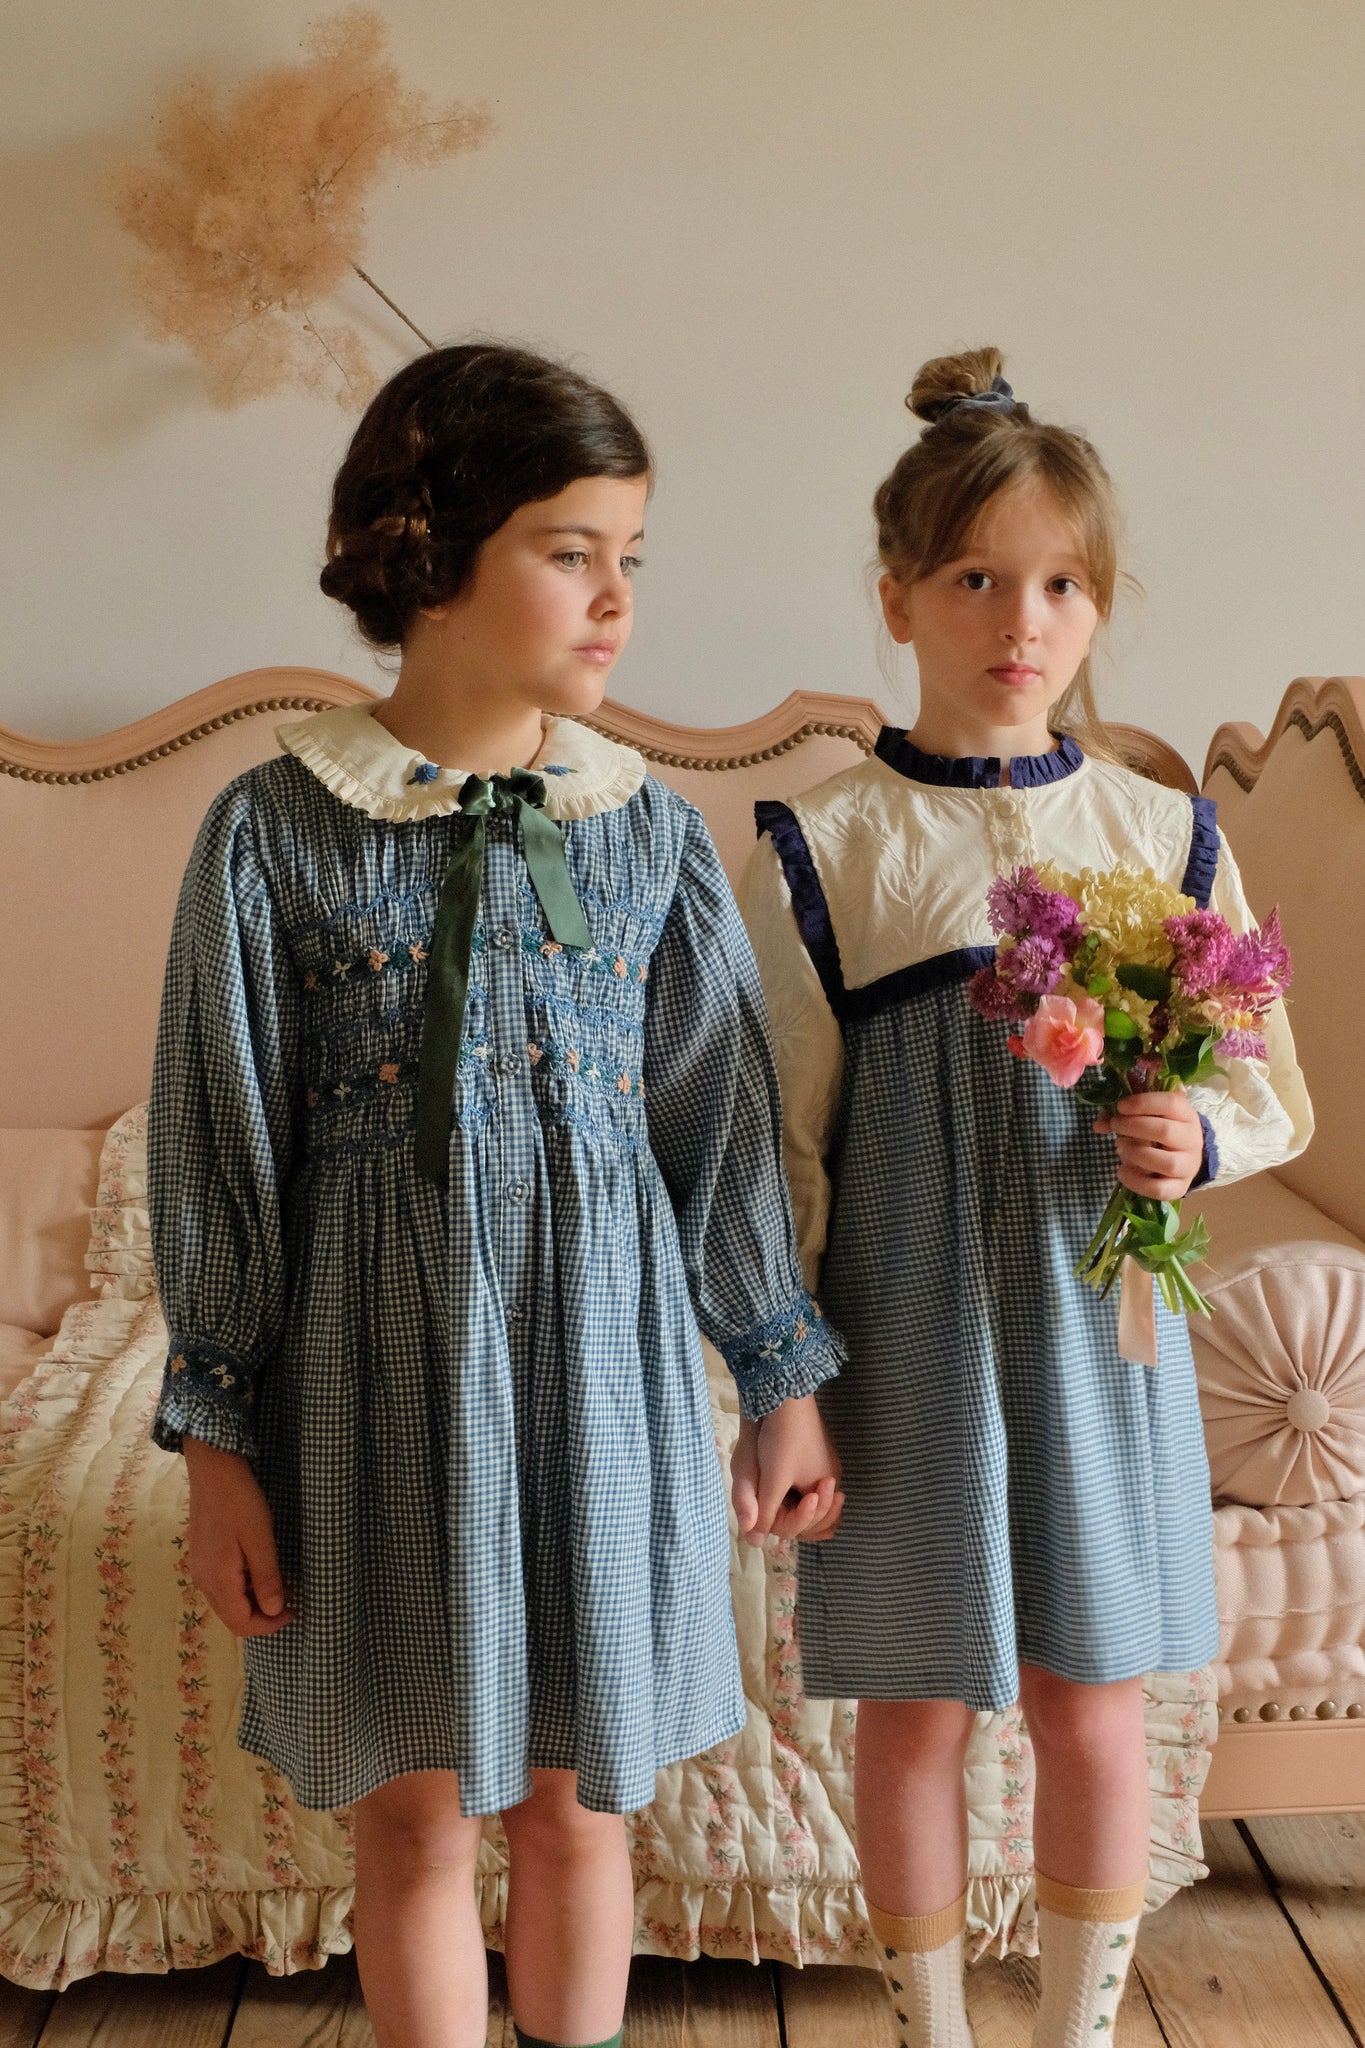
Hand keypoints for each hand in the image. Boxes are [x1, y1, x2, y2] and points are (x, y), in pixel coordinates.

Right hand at [182, 1437, 294, 1636]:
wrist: (213, 1468)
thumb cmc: (240, 1502)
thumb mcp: (260, 1540)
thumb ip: (267, 1578)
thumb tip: (274, 1611)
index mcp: (217, 1581)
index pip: (241, 1624)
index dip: (269, 1625)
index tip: (294, 1610)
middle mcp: (203, 1580)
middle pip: (231, 1617)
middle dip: (262, 1616)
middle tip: (291, 1599)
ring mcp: (199, 1567)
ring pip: (226, 1601)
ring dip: (253, 1601)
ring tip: (280, 1583)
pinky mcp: (202, 1554)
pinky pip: (222, 1584)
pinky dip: (243, 1586)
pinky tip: (260, 1569)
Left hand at [731, 1392, 844, 1548]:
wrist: (786, 1397)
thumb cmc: (782, 1440)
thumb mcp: (772, 1480)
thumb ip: (765, 1513)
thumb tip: (754, 1542)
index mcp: (827, 1486)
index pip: (812, 1521)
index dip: (791, 1523)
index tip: (774, 1514)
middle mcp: (832, 1476)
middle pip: (817, 1512)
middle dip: (797, 1517)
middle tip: (774, 1513)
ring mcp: (825, 1462)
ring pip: (810, 1497)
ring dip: (795, 1504)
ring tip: (776, 1502)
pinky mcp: (814, 1450)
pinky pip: (807, 1481)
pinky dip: (795, 1490)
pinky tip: (778, 1487)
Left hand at [1094, 1086, 1203, 1200]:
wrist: (1184, 1157)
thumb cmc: (1160, 1131)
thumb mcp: (1149, 1115)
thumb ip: (1124, 1115)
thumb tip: (1099, 1125)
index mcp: (1187, 1115)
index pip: (1170, 1103)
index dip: (1143, 1103)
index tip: (1120, 1107)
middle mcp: (1192, 1140)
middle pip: (1165, 1131)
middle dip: (1133, 1126)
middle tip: (1116, 1125)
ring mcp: (1188, 1166)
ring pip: (1167, 1163)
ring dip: (1138, 1155)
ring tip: (1121, 1149)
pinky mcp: (1180, 1187)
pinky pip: (1160, 1189)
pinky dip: (1137, 1182)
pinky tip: (1122, 1171)